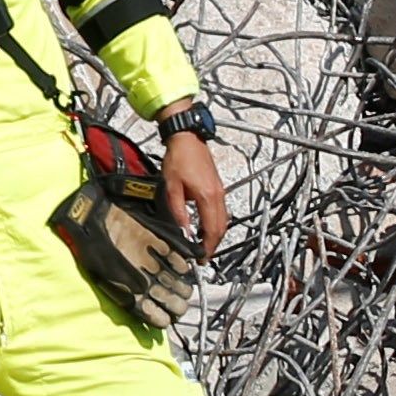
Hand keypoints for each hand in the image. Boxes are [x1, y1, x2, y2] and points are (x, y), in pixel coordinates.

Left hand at [160, 127, 228, 256]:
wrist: (187, 137)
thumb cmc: (179, 158)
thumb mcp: (171, 187)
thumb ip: (178, 211)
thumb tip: (183, 230)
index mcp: (207, 196)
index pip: (212, 229)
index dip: (208, 246)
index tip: (202, 258)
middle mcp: (217, 195)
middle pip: (222, 227)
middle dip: (214, 244)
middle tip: (203, 256)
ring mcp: (220, 191)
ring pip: (224, 220)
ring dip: (216, 234)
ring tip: (204, 245)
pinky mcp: (218, 187)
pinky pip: (221, 211)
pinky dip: (216, 223)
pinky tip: (206, 227)